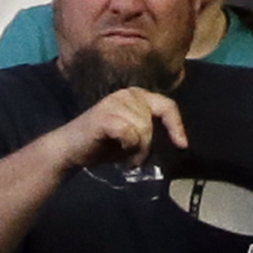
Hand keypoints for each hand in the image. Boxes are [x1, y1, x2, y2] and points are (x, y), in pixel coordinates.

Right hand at [54, 87, 187, 169]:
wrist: (70, 150)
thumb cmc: (101, 144)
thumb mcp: (132, 136)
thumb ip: (149, 132)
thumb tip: (174, 140)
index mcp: (136, 95)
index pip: (166, 106)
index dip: (176, 126)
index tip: (182, 145)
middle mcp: (126, 94)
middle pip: (152, 122)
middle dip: (146, 145)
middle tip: (133, 158)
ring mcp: (114, 102)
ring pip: (143, 129)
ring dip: (137, 150)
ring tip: (125, 157)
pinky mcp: (105, 115)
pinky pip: (130, 134)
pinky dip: (127, 148)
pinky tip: (118, 153)